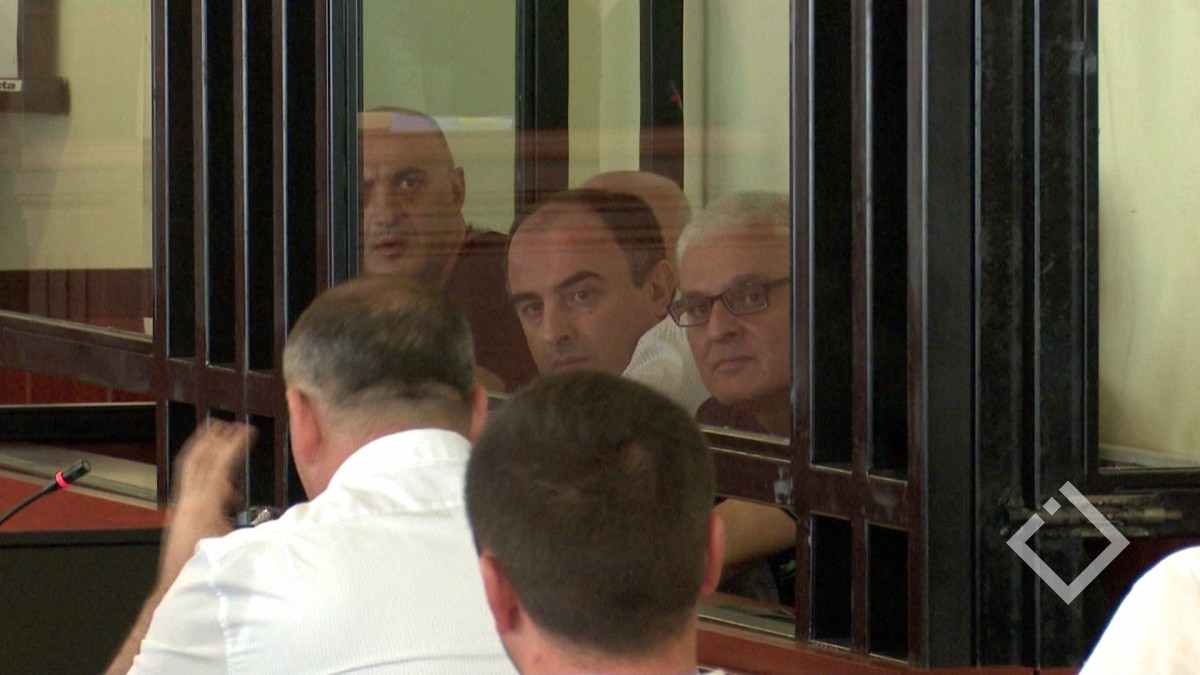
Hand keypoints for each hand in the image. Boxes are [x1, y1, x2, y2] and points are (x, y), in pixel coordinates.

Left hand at [160, 420, 256, 578]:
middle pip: (196, 459)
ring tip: (222, 445)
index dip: (234, 444)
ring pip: (190, 471)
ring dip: (206, 454)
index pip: (219, 464)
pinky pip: (191, 486)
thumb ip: (254, 527)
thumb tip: (279, 519)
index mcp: (204, 505)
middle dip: (211, 438)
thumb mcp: (236, 546)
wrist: (176, 590)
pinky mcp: (178, 517)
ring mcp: (180, 508)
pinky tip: (223, 490)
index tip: (247, 431)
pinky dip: (205, 477)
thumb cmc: (204, 572)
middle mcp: (188, 502)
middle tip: (225, 424)